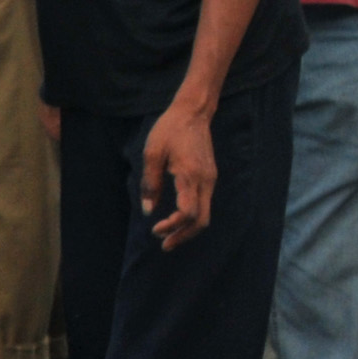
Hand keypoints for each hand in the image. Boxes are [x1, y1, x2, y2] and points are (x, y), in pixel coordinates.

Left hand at [141, 96, 218, 248]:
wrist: (192, 113)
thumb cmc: (169, 130)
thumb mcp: (152, 154)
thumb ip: (150, 183)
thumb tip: (148, 211)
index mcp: (190, 175)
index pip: (188, 212)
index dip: (172, 226)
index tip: (155, 229)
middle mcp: (205, 180)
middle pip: (201, 220)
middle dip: (183, 236)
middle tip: (164, 245)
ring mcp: (210, 179)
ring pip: (205, 214)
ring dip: (188, 229)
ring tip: (168, 238)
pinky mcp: (209, 177)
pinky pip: (204, 204)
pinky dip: (192, 218)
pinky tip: (177, 220)